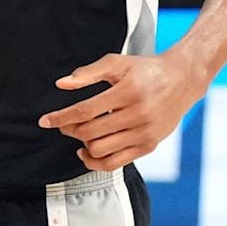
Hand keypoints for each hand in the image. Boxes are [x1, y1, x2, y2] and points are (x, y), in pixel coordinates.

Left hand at [38, 46, 208, 171]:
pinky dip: (96, 161)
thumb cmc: (144, 70)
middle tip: (63, 124)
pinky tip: (86, 151)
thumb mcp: (117, 63)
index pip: (85, 110)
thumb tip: (61, 84)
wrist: (181, 80)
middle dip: (70, 129)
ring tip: (78, 134)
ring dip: (82, 144)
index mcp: (127, 91)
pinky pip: (116, 163)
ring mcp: (144, 133)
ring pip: (101, 149)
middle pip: (90, 132)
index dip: (61, 117)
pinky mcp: (149, 146)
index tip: (45, 121)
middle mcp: (137, 114)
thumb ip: (88, 73)